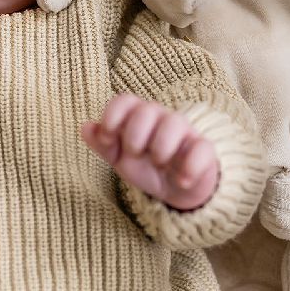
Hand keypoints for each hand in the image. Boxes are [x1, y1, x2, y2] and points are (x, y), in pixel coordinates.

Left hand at [81, 93, 218, 210]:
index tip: (107, 139)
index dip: (112, 116)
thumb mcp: (119, 158)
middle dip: (135, 135)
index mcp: (138, 116)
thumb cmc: (145, 166)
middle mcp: (161, 118)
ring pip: (175, 122)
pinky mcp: (204, 150)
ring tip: (159, 164)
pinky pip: (201, 149)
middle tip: (134, 154)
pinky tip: (180, 180)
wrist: (176, 190)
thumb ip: (102, 143)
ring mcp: (185, 132)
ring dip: (161, 147)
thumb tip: (85, 127)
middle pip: (147, 109)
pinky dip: (189, 167)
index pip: (125, 100)